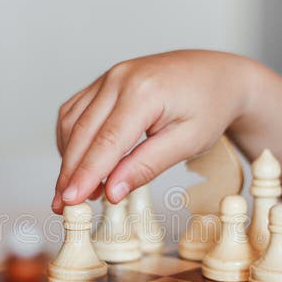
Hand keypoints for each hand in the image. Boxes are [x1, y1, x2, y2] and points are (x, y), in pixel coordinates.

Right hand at [52, 50, 253, 212]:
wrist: (217, 75)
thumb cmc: (209, 107)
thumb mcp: (188, 142)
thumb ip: (147, 166)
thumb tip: (111, 192)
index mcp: (144, 92)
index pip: (106, 142)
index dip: (85, 175)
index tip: (70, 201)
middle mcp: (120, 79)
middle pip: (81, 133)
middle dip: (70, 173)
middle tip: (63, 206)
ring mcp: (109, 77)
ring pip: (72, 122)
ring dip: (68, 157)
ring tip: (76, 190)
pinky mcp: (105, 81)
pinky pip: (76, 111)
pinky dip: (71, 139)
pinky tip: (79, 162)